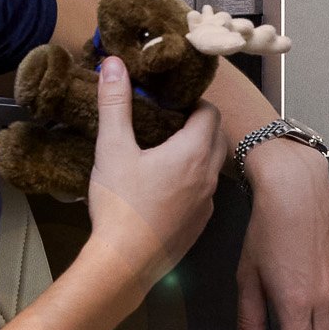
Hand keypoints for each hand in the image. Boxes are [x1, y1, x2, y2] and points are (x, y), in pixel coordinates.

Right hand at [86, 58, 222, 289]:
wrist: (124, 263)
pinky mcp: (198, 226)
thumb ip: (115, 104)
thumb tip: (114, 65)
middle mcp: (208, 177)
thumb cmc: (120, 206)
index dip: (193, 102)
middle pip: (216, 138)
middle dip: (197, 125)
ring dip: (195, 155)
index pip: (210, 112)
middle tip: (166, 123)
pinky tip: (161, 188)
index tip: (169, 102)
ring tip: (162, 152)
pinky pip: (203, 194)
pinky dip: (190, 183)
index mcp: (193, 152)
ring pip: (211, 167)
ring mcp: (206, 204)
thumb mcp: (113, 148)